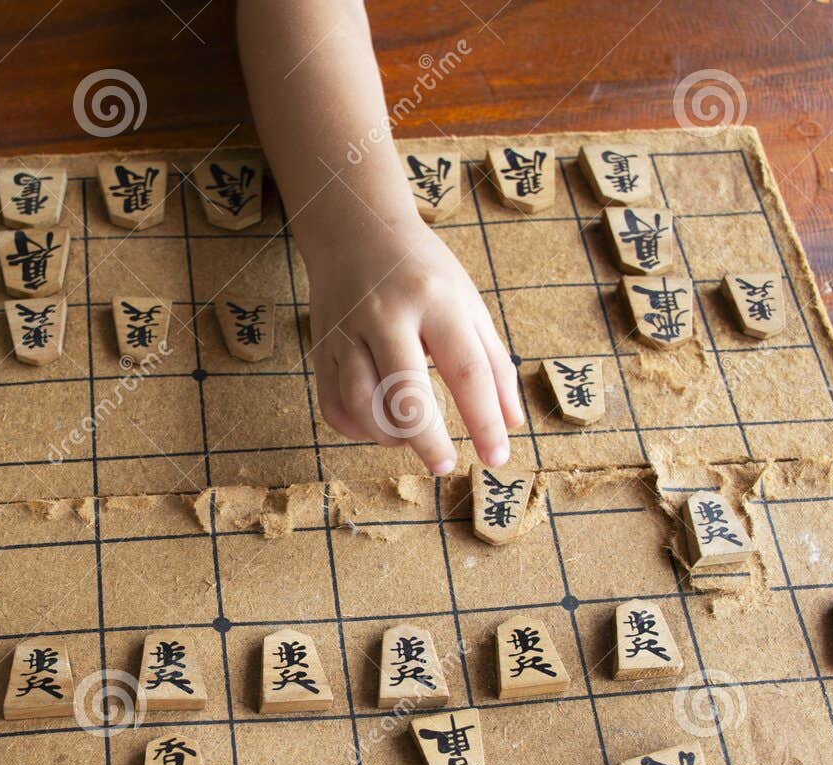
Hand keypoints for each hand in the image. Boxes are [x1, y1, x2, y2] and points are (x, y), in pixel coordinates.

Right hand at [305, 218, 524, 473]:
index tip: (497, 456)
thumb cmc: (423, 273)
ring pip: (362, 404)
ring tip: (411, 439)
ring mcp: (348, 332)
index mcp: (436, 300)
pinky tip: (378, 427)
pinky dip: (357, 429)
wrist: (356, 231)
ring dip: (389, 436)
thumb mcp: (469, 304)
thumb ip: (493, 364)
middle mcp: (387, 315)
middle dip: (427, 440)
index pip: (466, 371)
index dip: (484, 421)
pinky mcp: (321, 348)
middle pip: (405, 393)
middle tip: (445, 465)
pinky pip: (334, 405)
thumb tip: (511, 423)